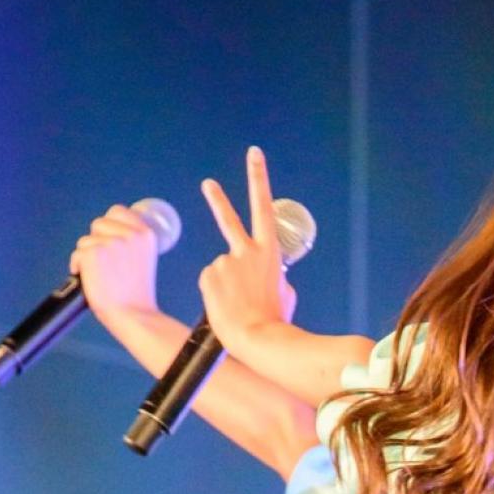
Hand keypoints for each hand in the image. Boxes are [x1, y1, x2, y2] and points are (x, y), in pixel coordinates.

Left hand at [68, 205, 160, 327]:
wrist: (133, 316)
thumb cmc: (135, 296)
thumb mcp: (142, 261)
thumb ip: (130, 243)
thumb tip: (107, 232)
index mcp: (145, 234)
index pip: (117, 211)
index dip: (109, 225)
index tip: (110, 240)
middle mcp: (130, 234)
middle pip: (98, 223)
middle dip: (97, 241)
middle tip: (107, 266)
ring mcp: (111, 242)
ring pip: (85, 241)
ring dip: (87, 257)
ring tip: (101, 277)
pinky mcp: (93, 253)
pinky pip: (77, 254)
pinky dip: (78, 267)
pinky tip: (90, 281)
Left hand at [198, 146, 296, 359]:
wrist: (260, 338)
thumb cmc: (277, 322)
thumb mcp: (286, 295)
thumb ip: (275, 278)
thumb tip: (269, 279)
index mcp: (269, 253)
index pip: (264, 208)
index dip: (259, 178)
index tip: (254, 154)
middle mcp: (245, 251)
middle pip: (228, 220)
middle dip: (218, 200)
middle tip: (208, 184)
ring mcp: (225, 262)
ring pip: (220, 272)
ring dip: (225, 289)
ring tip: (238, 307)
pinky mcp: (208, 275)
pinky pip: (210, 285)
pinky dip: (216, 297)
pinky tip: (226, 308)